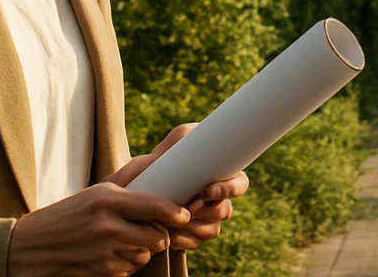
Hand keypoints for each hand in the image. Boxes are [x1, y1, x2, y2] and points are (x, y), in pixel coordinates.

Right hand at [6, 181, 193, 276]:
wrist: (29, 246)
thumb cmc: (70, 213)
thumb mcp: (97, 192)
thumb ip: (130, 185)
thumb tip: (161, 165)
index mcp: (107, 199)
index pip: (155, 206)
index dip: (176, 213)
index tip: (184, 214)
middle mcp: (107, 226)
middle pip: (158, 236)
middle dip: (160, 235)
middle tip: (154, 229)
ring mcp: (103, 252)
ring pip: (145, 255)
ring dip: (142, 250)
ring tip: (126, 240)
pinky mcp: (100, 272)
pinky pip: (129, 269)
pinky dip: (126, 263)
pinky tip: (111, 253)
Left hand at [110, 123, 250, 251]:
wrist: (138, 191)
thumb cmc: (158, 163)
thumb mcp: (169, 147)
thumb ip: (180, 138)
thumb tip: (190, 136)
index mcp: (220, 175)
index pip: (240, 183)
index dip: (230, 189)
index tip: (209, 191)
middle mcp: (219, 200)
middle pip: (225, 210)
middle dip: (206, 210)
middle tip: (188, 207)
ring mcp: (208, 221)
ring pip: (211, 229)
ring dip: (192, 225)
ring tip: (172, 220)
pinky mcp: (194, 237)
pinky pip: (195, 243)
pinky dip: (181, 239)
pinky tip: (168, 233)